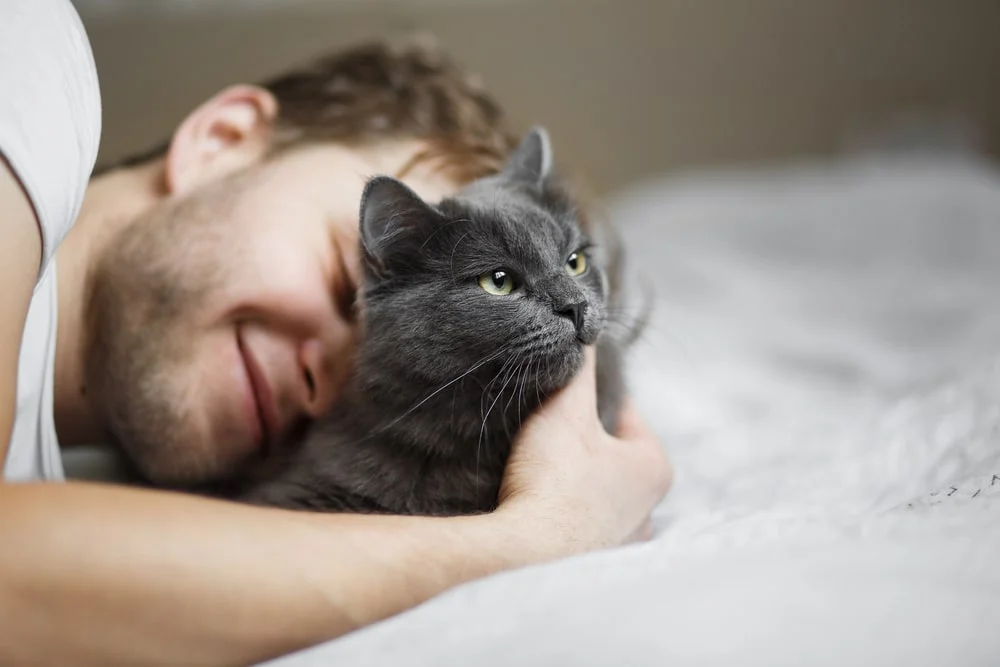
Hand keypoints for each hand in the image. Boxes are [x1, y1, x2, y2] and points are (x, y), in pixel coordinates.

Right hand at [496, 347, 671, 556]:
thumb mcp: (565, 409)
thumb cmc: (554, 480)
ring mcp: (622, 543)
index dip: (595, 397)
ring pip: (600, 495)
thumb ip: (580, 368)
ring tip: (542, 467)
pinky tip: (539, 503)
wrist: (524, 552)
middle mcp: (649, 510)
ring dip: (577, 481)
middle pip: (615, 457)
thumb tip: (586, 324)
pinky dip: (565, 512)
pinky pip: (581, 525)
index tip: (568, 392)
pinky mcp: (592, 563)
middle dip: (586, 442)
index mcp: (654, 467)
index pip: (629, 416)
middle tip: (551, 428)